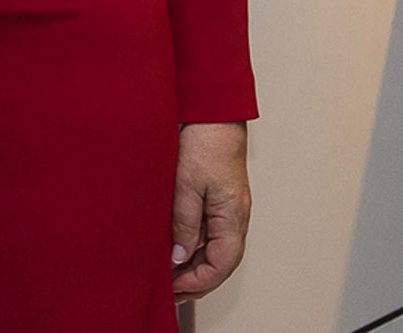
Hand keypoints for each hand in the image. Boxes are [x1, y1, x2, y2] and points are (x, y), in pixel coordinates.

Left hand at [171, 121, 249, 299]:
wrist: (213, 111)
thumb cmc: (204, 141)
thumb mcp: (186, 184)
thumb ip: (184, 223)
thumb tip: (179, 257)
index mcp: (233, 216)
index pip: (221, 265)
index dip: (197, 282)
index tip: (172, 288)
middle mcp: (236, 217)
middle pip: (220, 263)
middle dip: (194, 281)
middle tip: (166, 291)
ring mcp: (229, 209)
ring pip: (214, 250)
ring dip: (193, 266)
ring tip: (167, 276)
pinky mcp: (219, 200)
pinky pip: (210, 233)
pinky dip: (193, 247)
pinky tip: (174, 250)